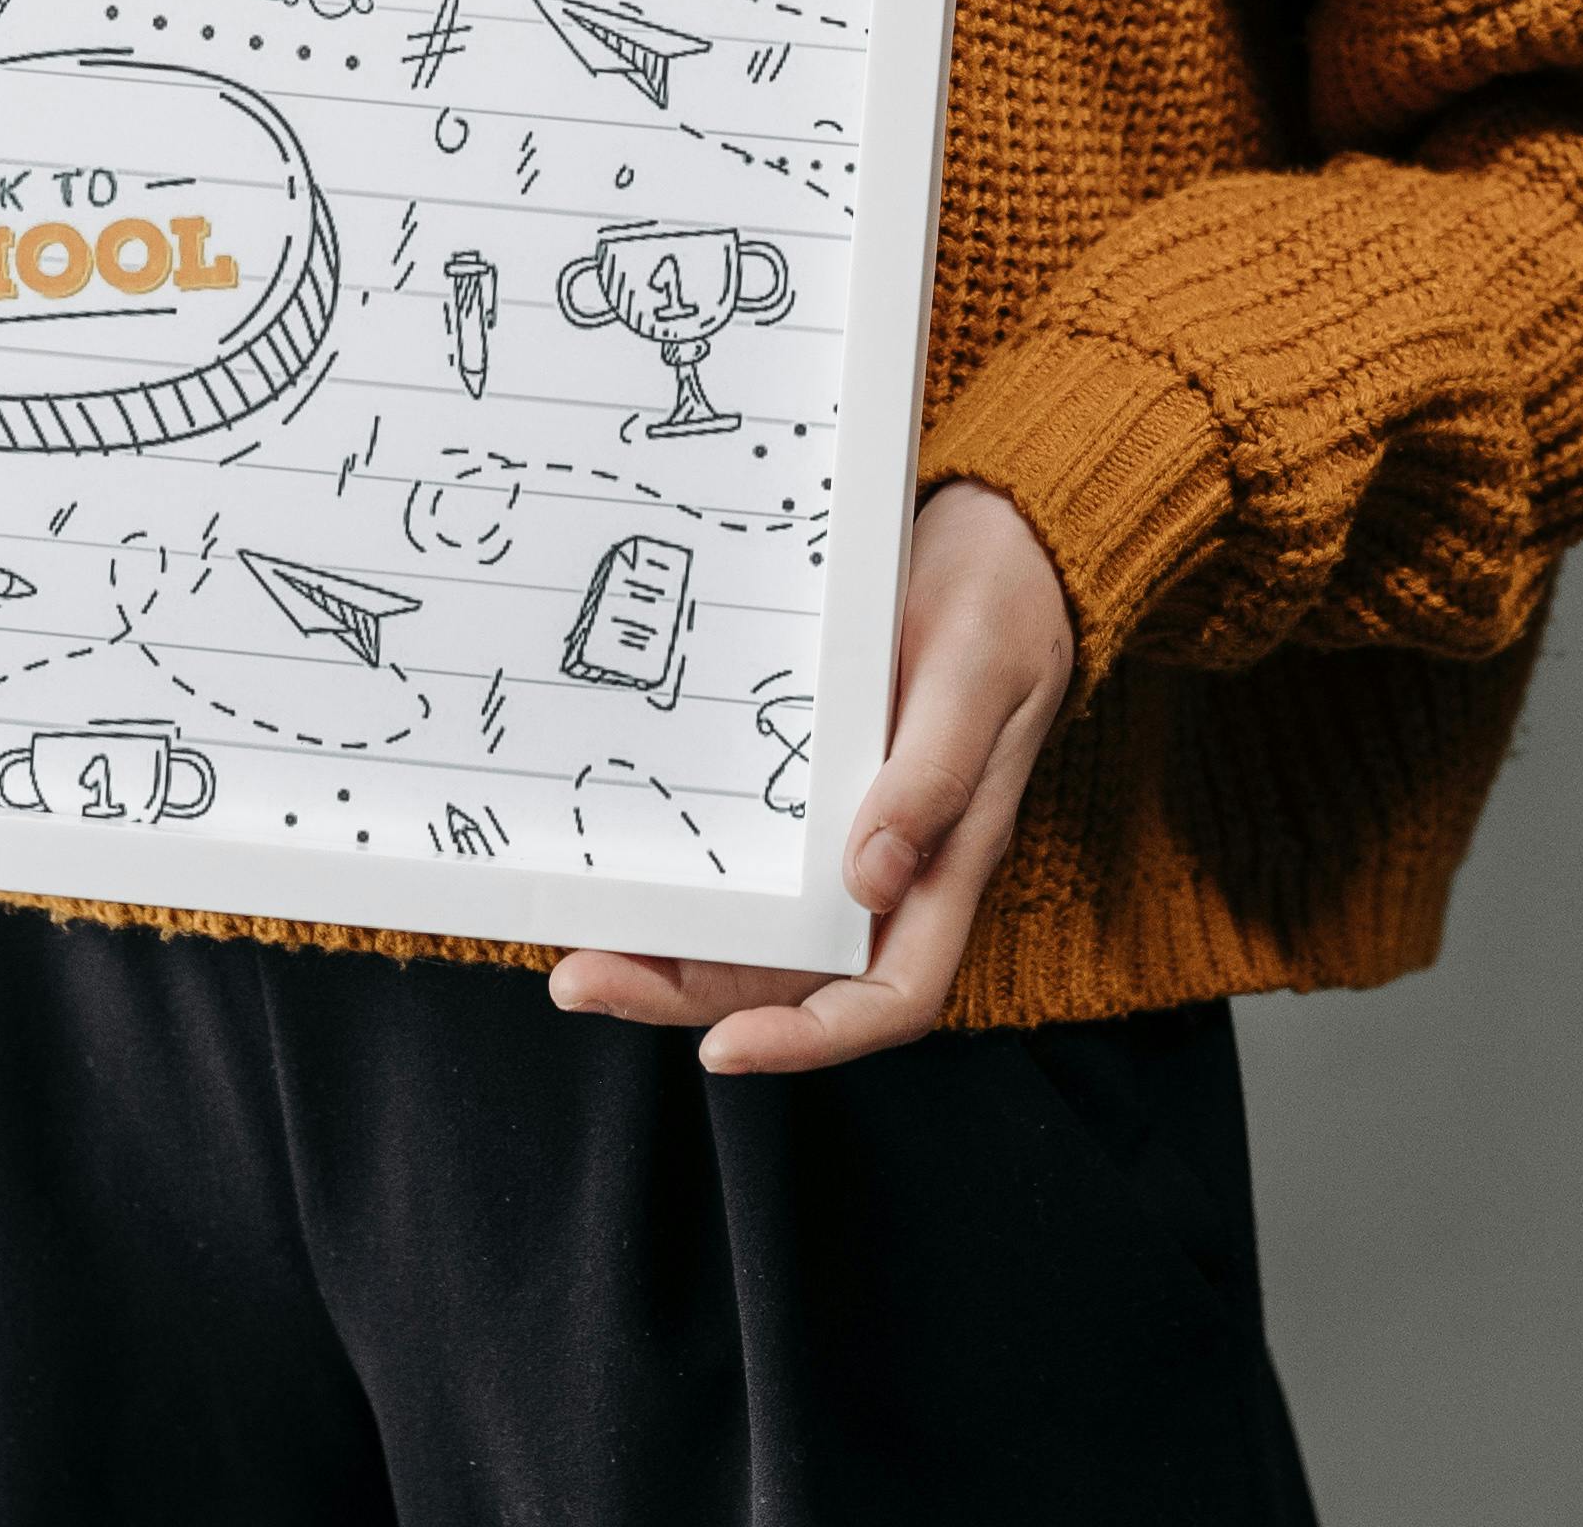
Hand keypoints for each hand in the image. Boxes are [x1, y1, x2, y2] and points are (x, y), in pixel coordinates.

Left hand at [550, 478, 1074, 1073]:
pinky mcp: (809, 782)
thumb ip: (935, 773)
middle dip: (688, 993)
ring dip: (668, 947)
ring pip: (755, 926)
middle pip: (792, 974)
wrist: (1004, 536)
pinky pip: (743, 853)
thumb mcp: (979, 672)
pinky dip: (681, 873)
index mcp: (952, 859)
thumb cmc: (1006, 603)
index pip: (892, 993)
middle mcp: (894, 865)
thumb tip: (872, 879)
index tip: (721, 1048)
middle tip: (583, 979)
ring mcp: (847, 827)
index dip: (810, 1038)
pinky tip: (617, 860)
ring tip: (576, 942)